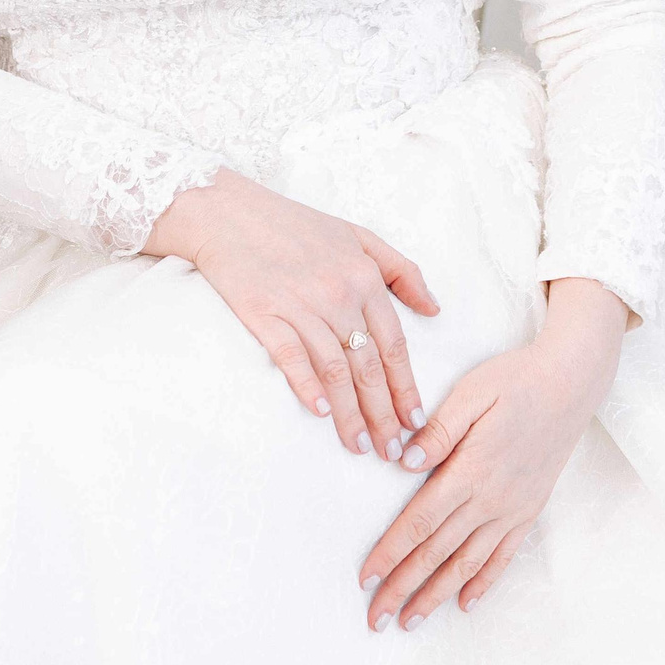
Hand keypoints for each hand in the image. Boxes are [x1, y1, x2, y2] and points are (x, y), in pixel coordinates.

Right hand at [145, 167, 439, 463]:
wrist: (229, 213)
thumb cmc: (295, 225)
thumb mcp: (359, 235)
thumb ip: (401, 270)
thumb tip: (434, 308)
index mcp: (364, 277)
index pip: (394, 344)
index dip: (406, 386)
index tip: (416, 421)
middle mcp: (338, 294)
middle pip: (369, 365)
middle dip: (384, 414)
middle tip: (393, 452)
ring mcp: (300, 305)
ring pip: (335, 369)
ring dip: (350, 413)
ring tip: (361, 447)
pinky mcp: (264, 314)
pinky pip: (292, 357)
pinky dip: (307, 385)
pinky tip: (320, 412)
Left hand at [356, 277, 629, 631]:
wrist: (571, 382)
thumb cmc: (517, 380)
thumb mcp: (472, 392)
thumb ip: (438, 431)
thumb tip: (402, 461)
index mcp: (470, 469)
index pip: (419, 522)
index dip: (390, 553)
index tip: (366, 577)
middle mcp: (491, 498)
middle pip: (437, 552)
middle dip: (403, 587)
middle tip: (376, 617)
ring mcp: (513, 507)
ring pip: (467, 563)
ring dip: (436, 595)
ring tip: (411, 620)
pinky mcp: (530, 509)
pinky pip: (504, 556)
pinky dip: (484, 582)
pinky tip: (465, 603)